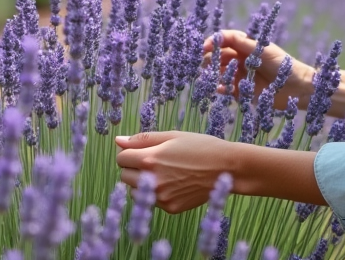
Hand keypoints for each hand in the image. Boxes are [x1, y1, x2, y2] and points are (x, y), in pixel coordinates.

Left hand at [115, 132, 233, 212]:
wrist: (226, 167)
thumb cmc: (201, 146)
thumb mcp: (172, 136)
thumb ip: (142, 139)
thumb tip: (118, 140)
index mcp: (150, 159)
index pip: (121, 158)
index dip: (130, 152)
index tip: (143, 151)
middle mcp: (152, 180)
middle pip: (125, 176)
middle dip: (134, 168)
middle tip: (155, 161)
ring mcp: (161, 197)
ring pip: (135, 191)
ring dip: (142, 183)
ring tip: (163, 173)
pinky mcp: (169, 208)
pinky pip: (151, 201)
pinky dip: (156, 193)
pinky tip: (173, 183)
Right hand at [211, 29, 314, 105]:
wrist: (297, 88)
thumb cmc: (283, 65)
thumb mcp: (263, 50)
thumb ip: (243, 43)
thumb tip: (223, 35)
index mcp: (246, 46)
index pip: (225, 40)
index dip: (214, 42)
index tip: (204, 47)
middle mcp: (241, 60)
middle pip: (219, 56)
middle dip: (210, 59)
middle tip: (205, 64)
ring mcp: (241, 75)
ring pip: (220, 73)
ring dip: (213, 74)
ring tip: (210, 77)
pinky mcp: (242, 92)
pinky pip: (226, 89)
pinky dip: (221, 88)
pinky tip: (220, 88)